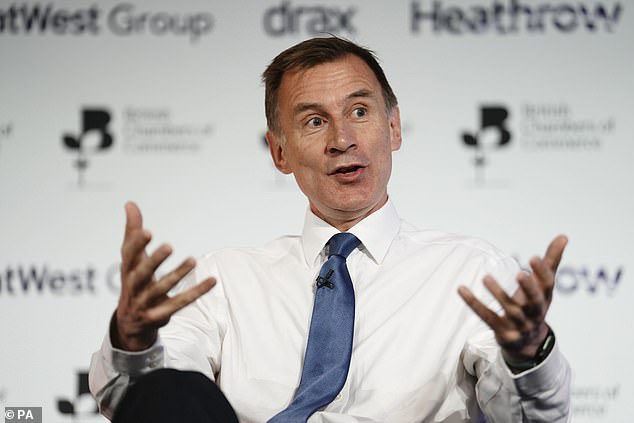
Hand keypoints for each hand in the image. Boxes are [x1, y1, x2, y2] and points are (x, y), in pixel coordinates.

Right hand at [112, 202, 215, 350]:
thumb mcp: (131, 259)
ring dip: (177, 275)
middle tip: (169, 246)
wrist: (128, 325)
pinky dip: (196, 292)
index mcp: (126, 271)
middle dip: (154, 261)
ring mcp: (145, 304)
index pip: (129, 256)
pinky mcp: (159, 316)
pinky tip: (212, 281)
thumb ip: (133, 232)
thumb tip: (130, 203)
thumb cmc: (134, 283)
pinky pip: (180, 304)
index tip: (147, 232)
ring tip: (192, 261)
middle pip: (141, 275)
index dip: (136, 245)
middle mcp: (133, 288)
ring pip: (161, 289)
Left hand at [458, 235, 567, 363]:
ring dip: (498, 294)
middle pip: (534, 302)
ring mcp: (518, 324)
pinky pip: (486, 317)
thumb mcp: (544, 286)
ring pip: (509, 310)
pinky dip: (474, 303)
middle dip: (528, 288)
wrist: (529, 344)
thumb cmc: (535, 305)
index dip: (542, 272)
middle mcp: (534, 313)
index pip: (547, 285)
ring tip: (486, 278)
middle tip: (520, 274)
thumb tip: (563, 236)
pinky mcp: (501, 331)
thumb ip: (551, 261)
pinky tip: (461, 289)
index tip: (534, 257)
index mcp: (545, 298)